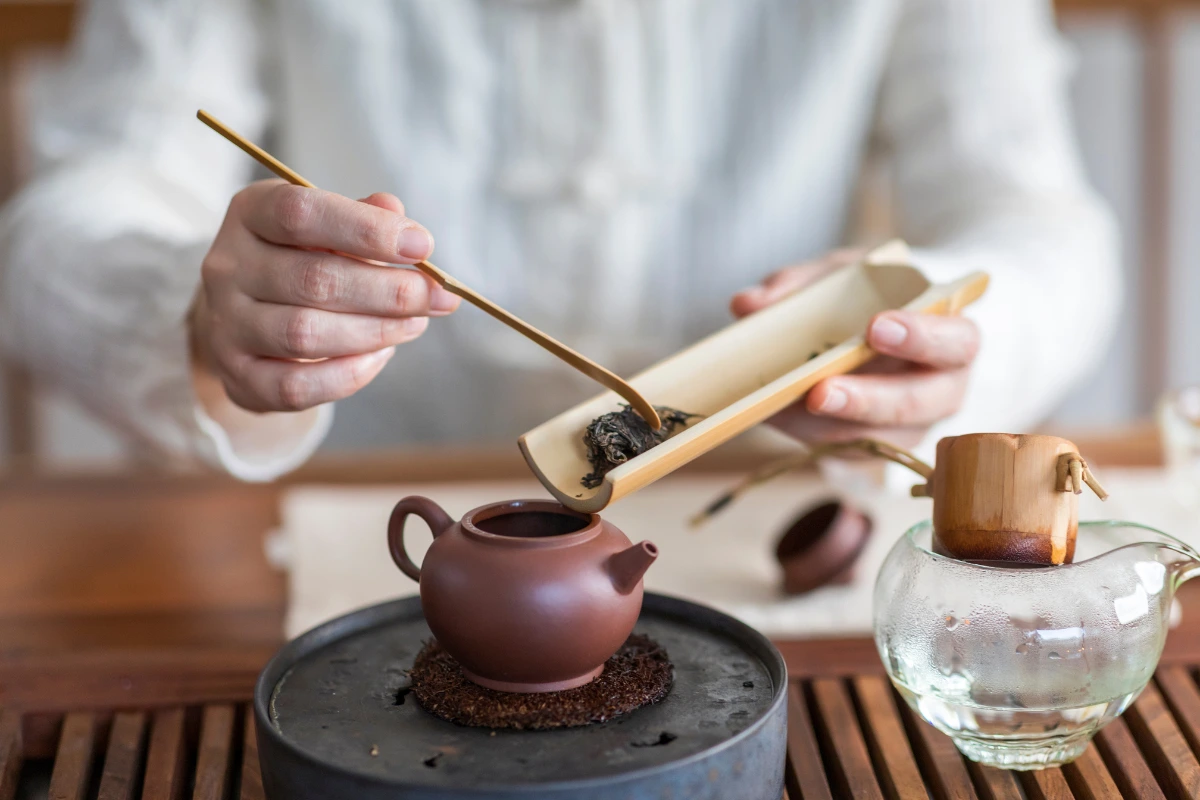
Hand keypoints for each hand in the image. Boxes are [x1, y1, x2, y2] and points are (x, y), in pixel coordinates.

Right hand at [190, 180, 458, 411]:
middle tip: (436, 297)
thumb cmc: (301, 259)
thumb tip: (396, 212)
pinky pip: (296, 386)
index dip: (367, 230)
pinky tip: (380, 355)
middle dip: (389, 291)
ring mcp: (227, 325)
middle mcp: (227, 267)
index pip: (301, 213)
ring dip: (375, 331)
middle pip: (314, 280)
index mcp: (250, 213)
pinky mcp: (238, 377)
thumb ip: (362, 218)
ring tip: (415, 323)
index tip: (422, 245)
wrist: (248, 315)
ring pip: (306, 335)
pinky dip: (348, 375)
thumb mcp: (327, 226)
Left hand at [730, 249, 979, 447]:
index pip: (955, 342)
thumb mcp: (850, 273)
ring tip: (779, 406)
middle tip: (820, 392)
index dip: (920, 337)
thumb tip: (748, 304)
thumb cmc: (879, 297)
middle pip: (914, 404)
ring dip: (823, 424)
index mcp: (954, 337)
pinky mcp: (878, 449)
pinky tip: (774, 414)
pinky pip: (843, 449)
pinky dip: (805, 432)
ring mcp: (912, 427)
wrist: (891, 330)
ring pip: (875, 438)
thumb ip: (806, 283)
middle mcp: (943, 390)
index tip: (876, 327)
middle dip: (863, 400)